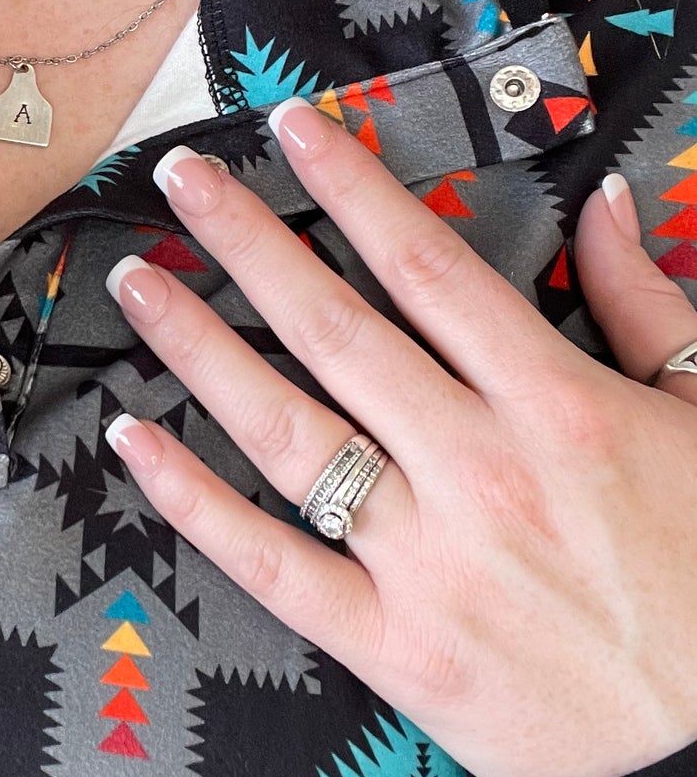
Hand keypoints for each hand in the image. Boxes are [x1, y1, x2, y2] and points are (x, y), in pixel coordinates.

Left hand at [103, 97, 696, 776]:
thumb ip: (643, 305)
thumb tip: (605, 201)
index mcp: (557, 406)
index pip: (428, 267)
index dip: (351, 188)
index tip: (290, 129)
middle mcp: (479, 471)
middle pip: (335, 330)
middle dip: (248, 242)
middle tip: (177, 181)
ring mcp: (428, 562)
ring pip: (287, 431)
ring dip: (199, 348)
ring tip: (137, 284)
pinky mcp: (394, 647)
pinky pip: (272, 565)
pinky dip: (195, 504)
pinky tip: (133, 442)